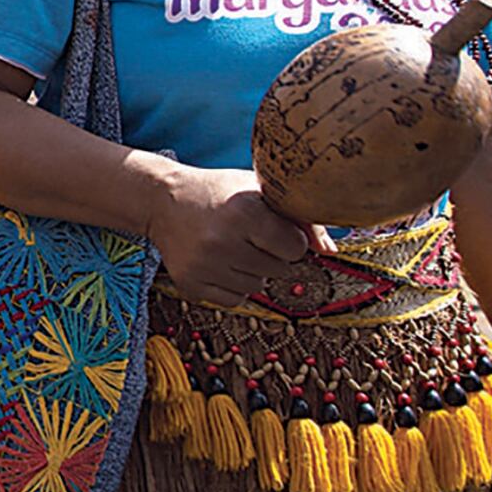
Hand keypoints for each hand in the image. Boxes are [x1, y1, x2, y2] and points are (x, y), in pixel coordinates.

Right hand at [145, 166, 334, 307]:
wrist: (161, 200)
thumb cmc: (218, 193)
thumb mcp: (257, 191)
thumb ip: (298, 218)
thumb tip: (331, 252)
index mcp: (242, 212)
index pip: (295, 249)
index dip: (289, 239)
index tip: (272, 228)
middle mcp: (221, 241)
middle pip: (278, 270)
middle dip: (271, 255)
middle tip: (249, 236)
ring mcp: (203, 265)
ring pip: (257, 288)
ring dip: (252, 271)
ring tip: (231, 247)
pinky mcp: (190, 284)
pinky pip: (234, 300)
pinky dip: (233, 285)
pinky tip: (218, 262)